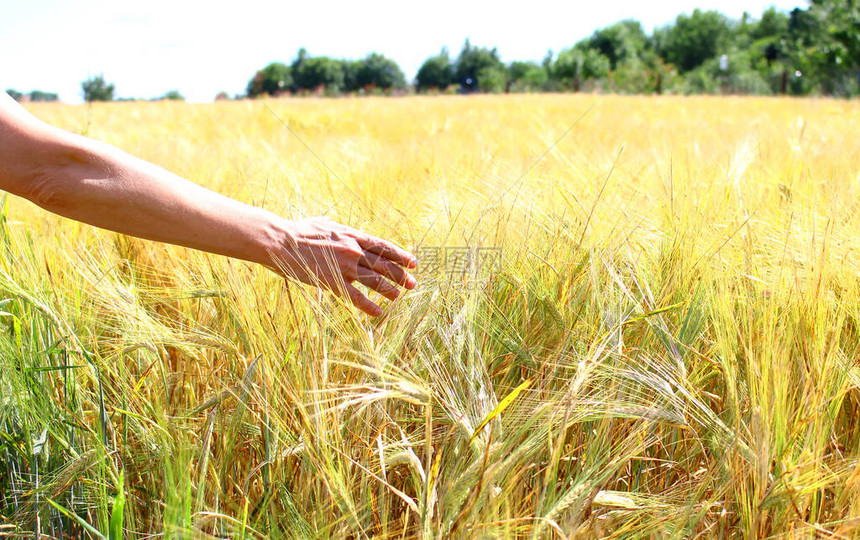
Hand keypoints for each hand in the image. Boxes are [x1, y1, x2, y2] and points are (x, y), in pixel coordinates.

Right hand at [271, 217, 416, 316]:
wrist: (281, 241)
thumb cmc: (299, 230)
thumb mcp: (326, 224)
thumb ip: (342, 231)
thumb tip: (350, 233)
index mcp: (352, 235)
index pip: (383, 246)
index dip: (400, 255)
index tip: (413, 262)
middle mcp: (353, 250)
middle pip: (383, 264)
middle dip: (400, 275)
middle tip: (413, 283)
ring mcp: (344, 266)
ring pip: (374, 280)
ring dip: (389, 290)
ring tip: (398, 297)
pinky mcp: (332, 281)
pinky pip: (355, 296)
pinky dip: (369, 305)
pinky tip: (378, 312)